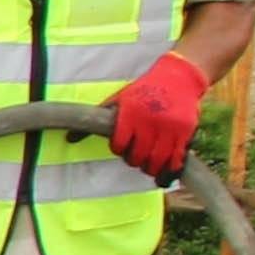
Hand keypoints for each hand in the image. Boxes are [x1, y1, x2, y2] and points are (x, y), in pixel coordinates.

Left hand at [106, 51, 208, 177]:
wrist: (179, 78)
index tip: (121, 146)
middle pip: (137, 156)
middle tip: (134, 156)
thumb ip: (97, 117)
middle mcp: (150, 121)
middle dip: (133, 159)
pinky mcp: (186, 133)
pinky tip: (164, 175)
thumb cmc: (144, 90)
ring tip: (147, 165)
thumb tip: (69, 137)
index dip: (118, 148)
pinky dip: (170, 171)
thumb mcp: (119, 99)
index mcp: (131, 113)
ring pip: (156, 161)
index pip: (119, 144)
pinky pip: (177, 160)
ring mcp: (170, 128)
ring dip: (150, 168)